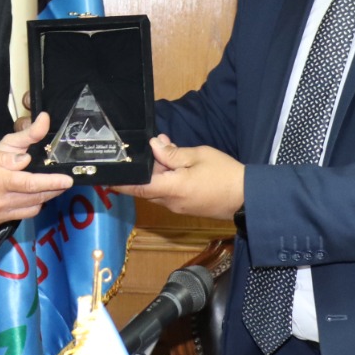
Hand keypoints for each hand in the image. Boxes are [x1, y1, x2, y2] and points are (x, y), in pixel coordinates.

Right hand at [0, 113, 72, 224]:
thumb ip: (10, 153)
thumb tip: (28, 157)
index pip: (31, 183)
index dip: (52, 182)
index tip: (67, 180)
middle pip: (36, 198)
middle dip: (54, 189)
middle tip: (64, 181)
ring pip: (31, 209)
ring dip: (43, 198)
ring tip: (48, 186)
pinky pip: (20, 214)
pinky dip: (29, 205)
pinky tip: (29, 194)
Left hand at [115, 135, 244, 220]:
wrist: (249, 198)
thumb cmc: (224, 174)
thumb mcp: (198, 156)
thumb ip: (172, 153)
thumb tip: (153, 146)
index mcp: (171, 189)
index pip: (138, 187)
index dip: (120, 182)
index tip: (105, 177)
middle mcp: (171, 202)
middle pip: (146, 188)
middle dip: (143, 170)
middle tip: (144, 150)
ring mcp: (179, 208)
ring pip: (158, 190)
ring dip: (157, 174)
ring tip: (165, 150)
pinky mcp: (187, 208)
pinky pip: (169, 194)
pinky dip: (167, 180)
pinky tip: (176, 163)